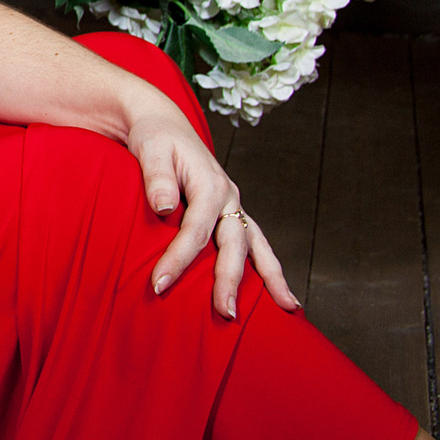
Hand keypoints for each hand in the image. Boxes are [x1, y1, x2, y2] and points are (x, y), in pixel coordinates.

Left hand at [125, 96, 300, 318]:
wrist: (164, 125)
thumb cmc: (154, 139)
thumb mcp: (151, 150)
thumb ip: (157, 177)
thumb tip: (165, 207)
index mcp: (210, 183)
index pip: (195, 229)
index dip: (177, 258)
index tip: (159, 284)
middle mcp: (229, 197)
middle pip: (234, 244)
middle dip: (230, 281)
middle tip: (225, 314)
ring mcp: (234, 207)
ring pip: (257, 246)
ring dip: (271, 278)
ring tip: (289, 309)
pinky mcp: (231, 214)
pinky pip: (254, 245)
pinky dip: (267, 268)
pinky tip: (280, 294)